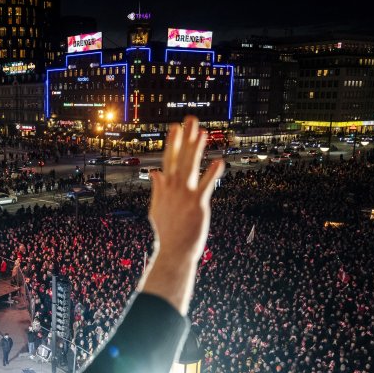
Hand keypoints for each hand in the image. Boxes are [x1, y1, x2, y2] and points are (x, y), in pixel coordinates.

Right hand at [139, 116, 223, 313]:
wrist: (173, 251)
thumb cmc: (167, 233)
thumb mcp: (157, 208)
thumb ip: (157, 189)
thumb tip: (154, 172)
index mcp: (164, 188)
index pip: (169, 160)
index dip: (173, 143)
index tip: (176, 127)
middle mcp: (173, 189)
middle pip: (179, 158)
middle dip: (185, 139)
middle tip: (190, 121)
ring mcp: (184, 196)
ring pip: (190, 167)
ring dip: (196, 149)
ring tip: (202, 133)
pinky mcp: (197, 205)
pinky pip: (206, 186)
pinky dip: (212, 174)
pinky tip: (219, 161)